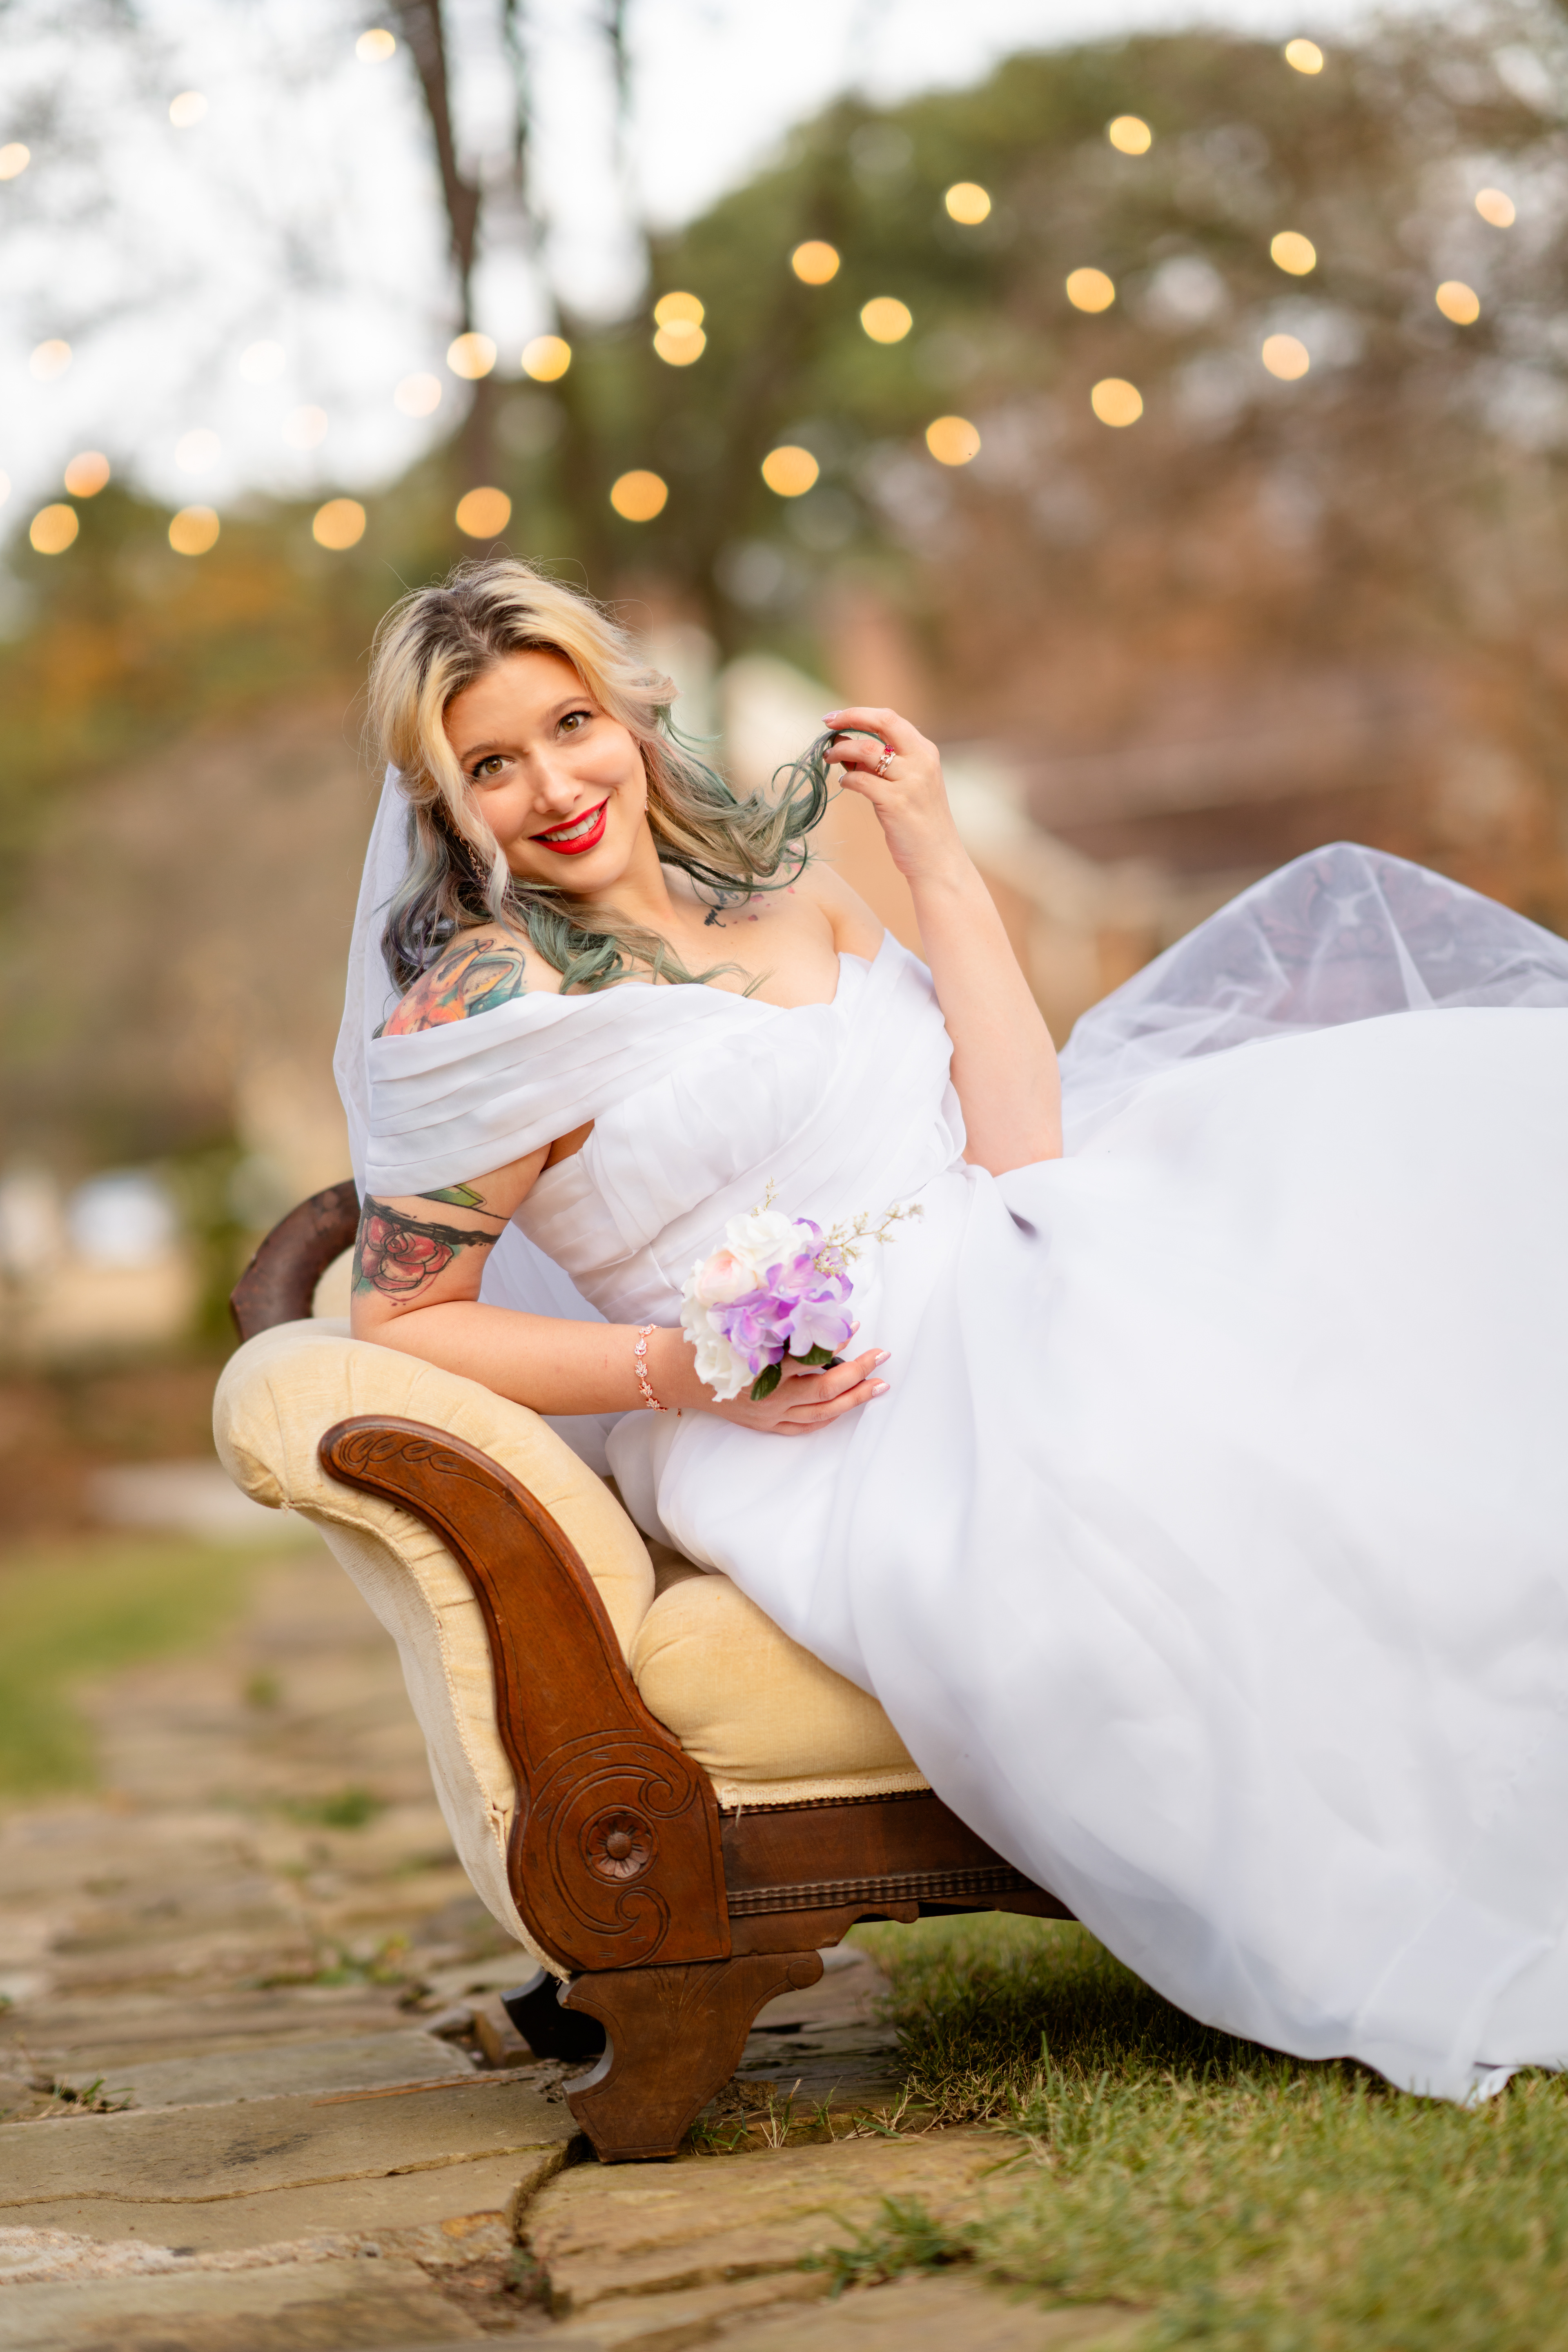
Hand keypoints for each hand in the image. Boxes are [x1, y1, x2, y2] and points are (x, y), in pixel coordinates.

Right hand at [651, 1329, 890, 1435]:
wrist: (673, 1373)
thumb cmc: (703, 1339)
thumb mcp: (730, 1317)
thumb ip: (766, 1308)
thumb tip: (803, 1290)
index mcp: (759, 1368)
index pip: (809, 1359)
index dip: (837, 1344)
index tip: (856, 1326)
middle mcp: (767, 1398)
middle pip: (825, 1391)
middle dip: (859, 1374)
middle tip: (883, 1356)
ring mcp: (767, 1415)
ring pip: (821, 1413)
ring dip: (854, 1398)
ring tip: (879, 1385)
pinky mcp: (764, 1425)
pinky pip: (805, 1427)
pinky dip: (829, 1416)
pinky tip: (846, 1405)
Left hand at [821, 706, 963, 882]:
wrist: (938, 859)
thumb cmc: (917, 822)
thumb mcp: (906, 785)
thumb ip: (881, 764)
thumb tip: (844, 745)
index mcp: (926, 752)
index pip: (890, 719)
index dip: (858, 713)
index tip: (834, 718)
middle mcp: (922, 761)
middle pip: (883, 722)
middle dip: (850, 717)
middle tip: (827, 724)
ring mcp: (911, 781)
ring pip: (867, 751)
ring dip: (841, 751)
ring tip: (828, 758)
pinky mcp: (897, 803)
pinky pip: (861, 781)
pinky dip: (847, 779)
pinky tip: (844, 783)